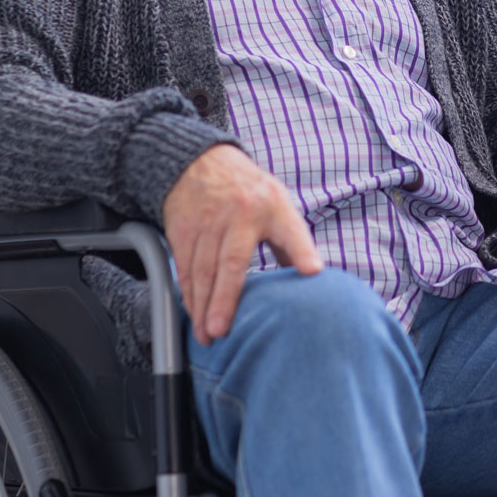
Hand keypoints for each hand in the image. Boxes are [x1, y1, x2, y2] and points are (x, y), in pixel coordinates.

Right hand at [163, 143, 323, 344]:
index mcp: (271, 207)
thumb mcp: (278, 203)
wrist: (200, 162)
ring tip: (206, 334)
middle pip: (230, 263)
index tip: (312, 271)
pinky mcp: (183, 230)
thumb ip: (293, 240)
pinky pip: (184, 267)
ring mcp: (207, 222)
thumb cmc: (248, 190)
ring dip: (202, 306)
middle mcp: (238, 214)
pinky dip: (187, 293)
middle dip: (224, 299)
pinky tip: (193, 313)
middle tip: (221, 331)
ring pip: (201, 270)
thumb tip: (312, 275)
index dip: (302, 250)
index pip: (290, 230)